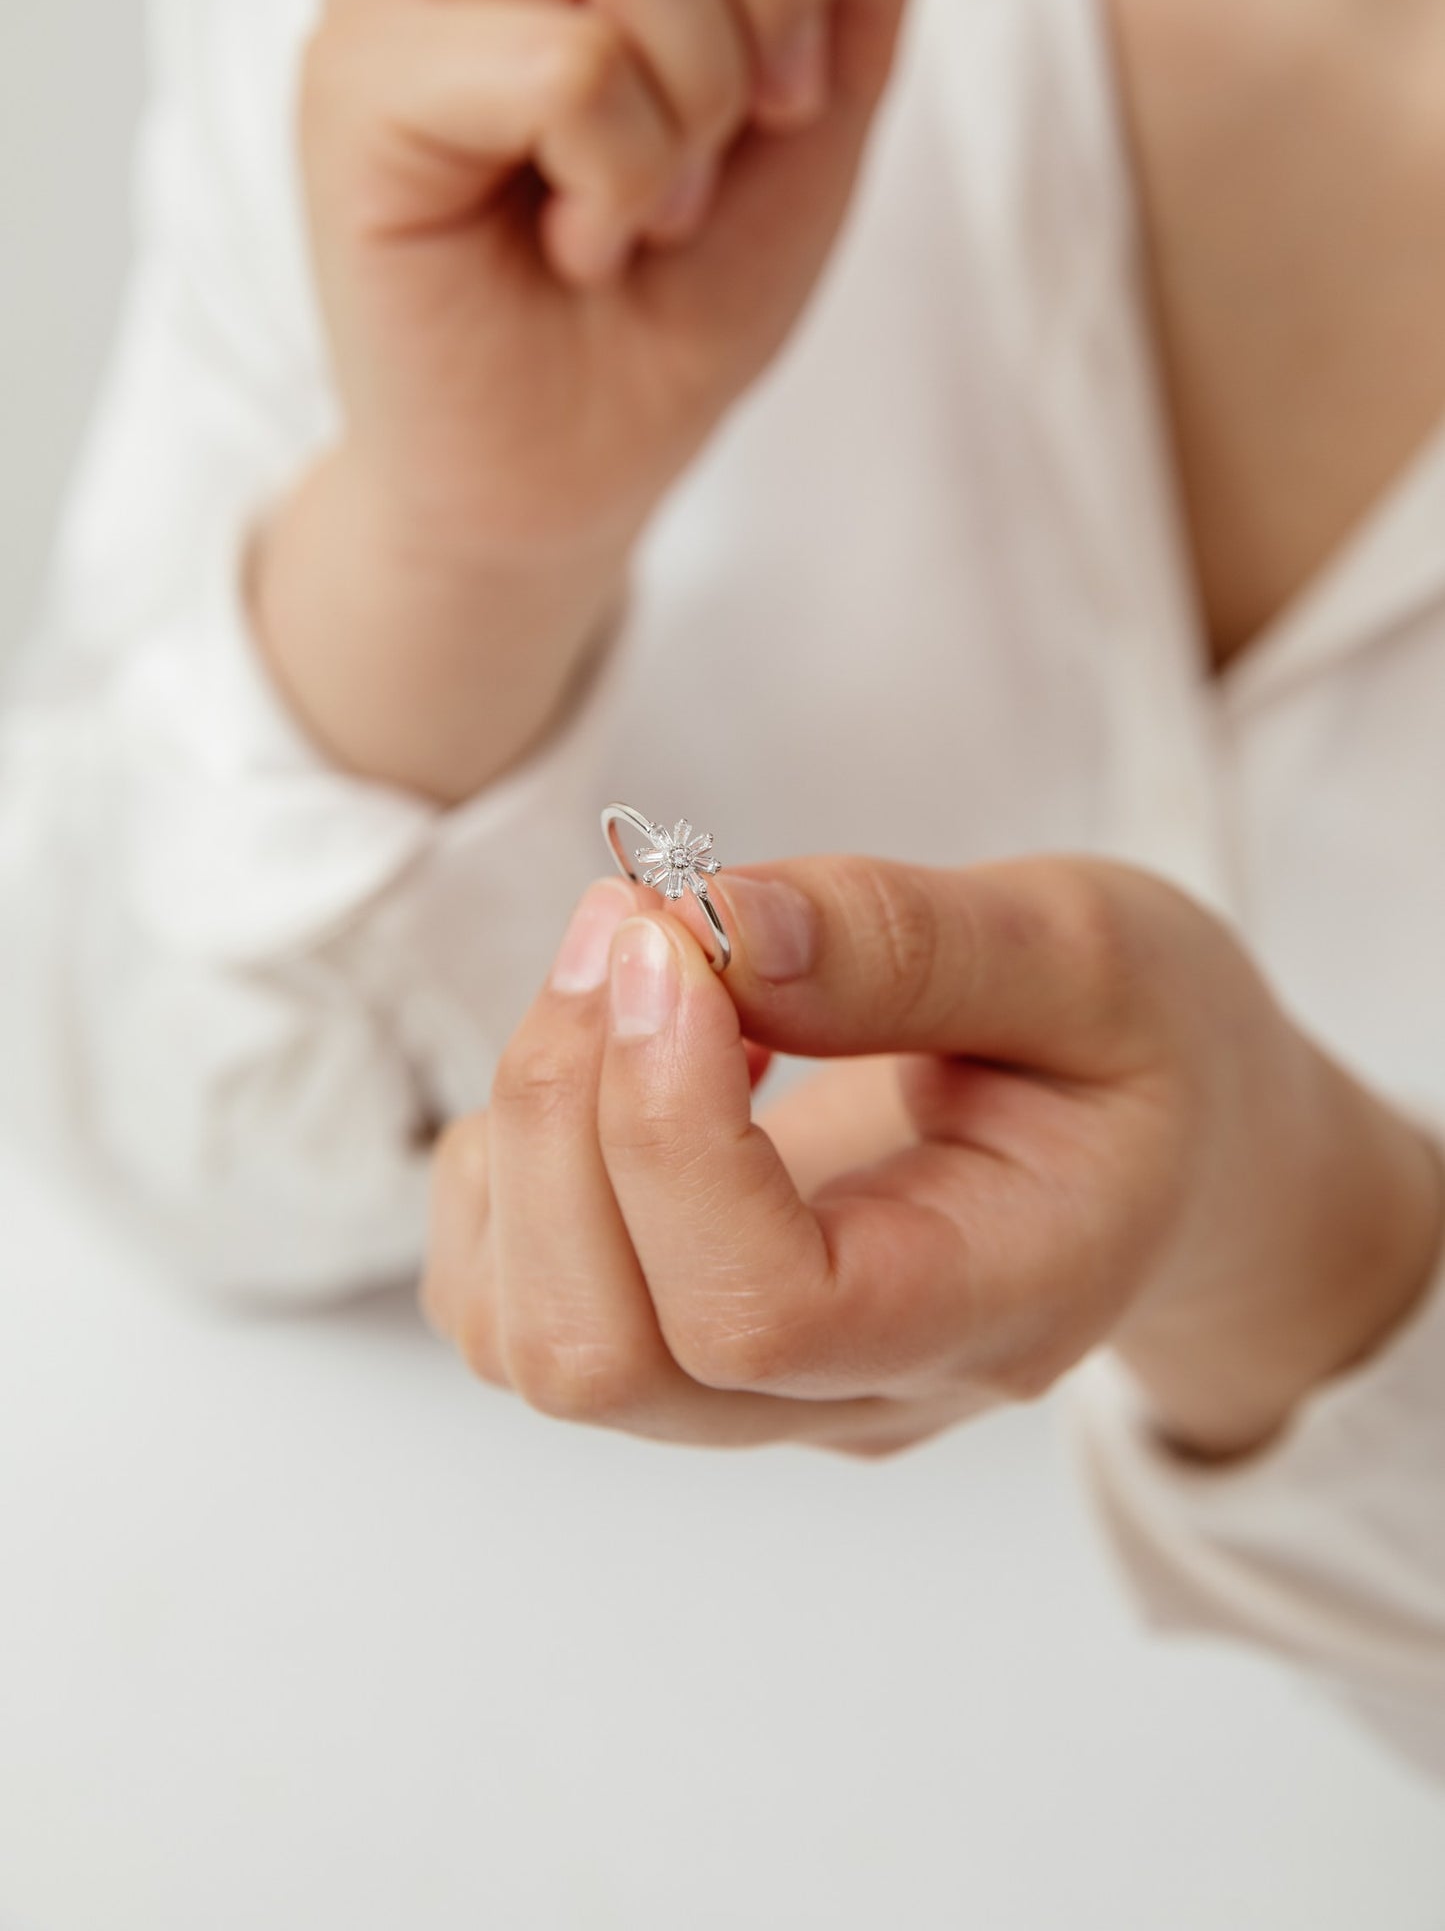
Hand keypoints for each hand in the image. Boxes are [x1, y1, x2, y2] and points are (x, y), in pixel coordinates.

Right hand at [251, 0, 938, 800]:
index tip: (796, 75)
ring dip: (693, 98)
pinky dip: (628, 177)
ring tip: (646, 204)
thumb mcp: (818, 89)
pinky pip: (568, 63)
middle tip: (734, 135)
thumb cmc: (678, 290)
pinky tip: (586, 242)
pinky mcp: (355, 93)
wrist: (576, 474)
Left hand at [422, 858, 1444, 1458]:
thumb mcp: (1086, 952)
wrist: (1156, 1143)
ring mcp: (758, 1391)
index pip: (762, 1316)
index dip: (669, 1133)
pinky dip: (506, 1163)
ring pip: (532, 1341)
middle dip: (568, 1113)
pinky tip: (611, 1057)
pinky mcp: (678, 1345)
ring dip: (527, 1129)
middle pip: (613, 1355)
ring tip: (633, 973)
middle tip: (635, 923)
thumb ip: (910, 942)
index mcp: (990, 1307)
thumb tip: (717, 930)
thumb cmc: (1142, 1048)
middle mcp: (856, 1388)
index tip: (676, 945)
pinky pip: (505, 1304)